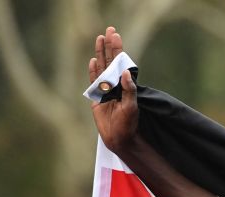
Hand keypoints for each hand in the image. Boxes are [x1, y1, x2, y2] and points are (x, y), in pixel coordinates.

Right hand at [88, 26, 137, 152]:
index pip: (121, 63)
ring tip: (100, 39)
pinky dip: (93, 71)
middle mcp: (115, 85)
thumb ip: (129, 90)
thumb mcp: (132, 107)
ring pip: (102, 68)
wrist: (118, 138)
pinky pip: (94, 81)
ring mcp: (106, 90)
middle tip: (110, 30)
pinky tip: (93, 61)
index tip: (116, 35)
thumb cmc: (128, 124)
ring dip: (100, 54)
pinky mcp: (97, 98)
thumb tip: (126, 72)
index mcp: (125, 85)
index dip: (118, 49)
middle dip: (110, 46)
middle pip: (111, 61)